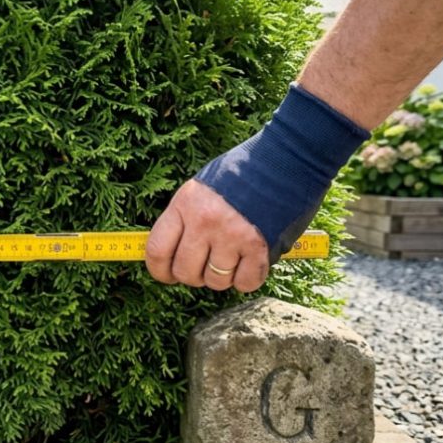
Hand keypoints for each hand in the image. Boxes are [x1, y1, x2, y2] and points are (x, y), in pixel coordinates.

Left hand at [144, 179, 270, 292]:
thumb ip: (185, 218)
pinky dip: (248, 279)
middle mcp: (204, 222)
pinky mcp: (259, 248)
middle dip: (195, 276)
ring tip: (233, 257)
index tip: (167, 275)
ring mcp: (231, 236)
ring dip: (224, 277)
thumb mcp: (201, 188)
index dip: (160, 271)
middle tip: (207, 265)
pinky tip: (251, 262)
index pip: (157, 251)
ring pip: (216, 281)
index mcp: (185, 204)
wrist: (285, 159)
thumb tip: (173, 251)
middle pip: (185, 272)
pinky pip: (245, 283)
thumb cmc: (242, 172)